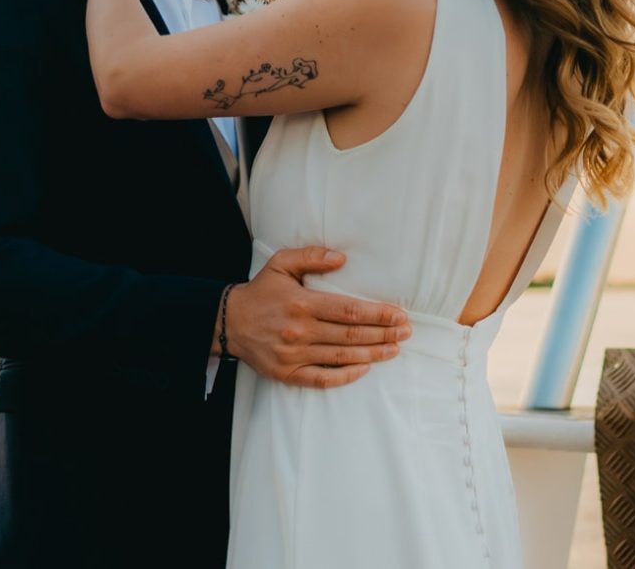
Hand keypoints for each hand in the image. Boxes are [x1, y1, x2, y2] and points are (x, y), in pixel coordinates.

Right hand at [223, 246, 410, 388]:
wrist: (228, 322)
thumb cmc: (260, 291)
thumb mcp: (281, 263)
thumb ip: (311, 256)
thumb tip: (342, 258)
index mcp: (302, 303)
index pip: (349, 310)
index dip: (377, 314)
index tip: (399, 315)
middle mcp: (300, 331)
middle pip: (351, 335)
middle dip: (383, 334)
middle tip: (406, 332)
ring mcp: (294, 355)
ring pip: (342, 357)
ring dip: (372, 354)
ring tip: (394, 349)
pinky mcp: (286, 374)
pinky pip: (322, 379)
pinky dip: (345, 376)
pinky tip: (365, 369)